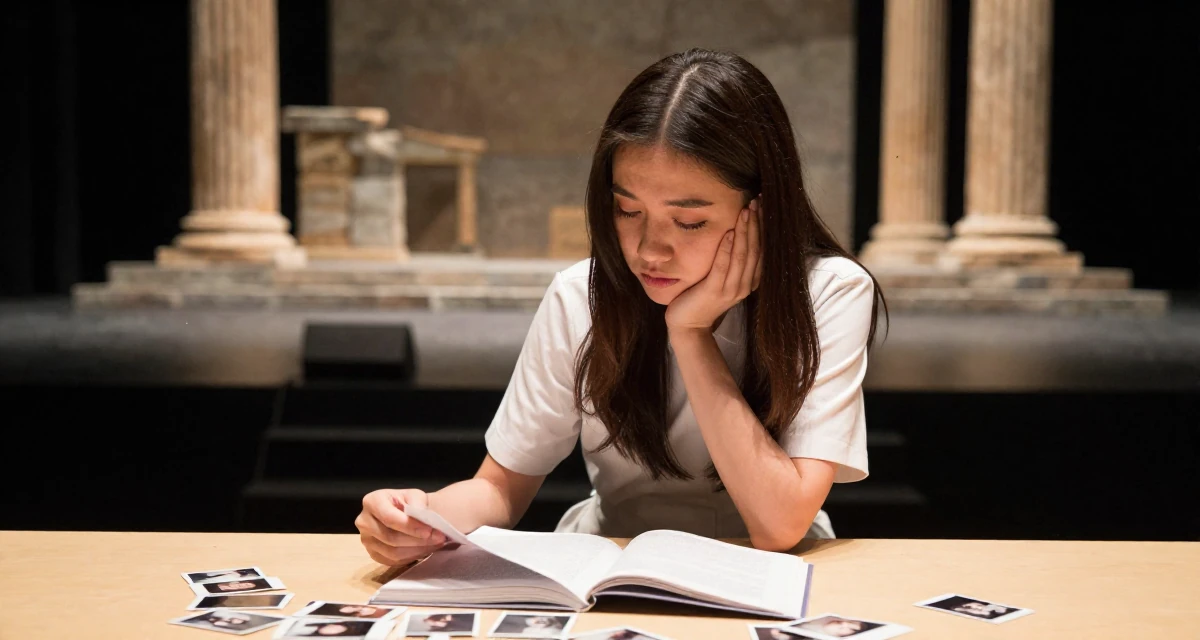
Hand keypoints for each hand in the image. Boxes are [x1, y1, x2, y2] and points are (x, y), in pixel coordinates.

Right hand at [356, 488, 446, 565]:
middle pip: (391, 537)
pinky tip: (424, 549)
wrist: (405, 513)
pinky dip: (411, 557)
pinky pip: (392, 561)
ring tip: (435, 543)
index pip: (389, 518)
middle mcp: (364, 521)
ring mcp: (366, 540)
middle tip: (438, 538)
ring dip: (417, 550)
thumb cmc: (409, 503)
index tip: (429, 530)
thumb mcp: (415, 496)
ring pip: (392, 552)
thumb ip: (417, 503)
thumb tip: (420, 515)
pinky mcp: (373, 554)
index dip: (410, 526)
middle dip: (417, 540)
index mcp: (372, 501)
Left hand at [665, 198, 761, 331]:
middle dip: (757, 224)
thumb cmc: (703, 298)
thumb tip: (735, 232)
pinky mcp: (713, 291)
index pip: (762, 250)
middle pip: (756, 250)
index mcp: (750, 281)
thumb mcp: (722, 278)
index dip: (763, 228)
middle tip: (757, 201)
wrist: (688, 325)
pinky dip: (727, 249)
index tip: (763, 206)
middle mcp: (744, 285)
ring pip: (743, 256)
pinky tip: (729, 232)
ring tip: (746, 211)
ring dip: (745, 232)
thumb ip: (732, 261)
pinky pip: (722, 267)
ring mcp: (730, 289)